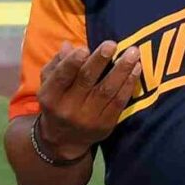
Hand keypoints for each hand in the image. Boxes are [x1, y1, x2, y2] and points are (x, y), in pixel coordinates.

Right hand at [34, 41, 142, 159]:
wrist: (64, 140)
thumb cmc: (57, 103)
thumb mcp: (48, 84)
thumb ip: (57, 64)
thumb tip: (69, 45)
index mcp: (50, 96)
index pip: (61, 78)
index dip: (72, 63)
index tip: (84, 48)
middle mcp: (69, 109)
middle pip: (86, 81)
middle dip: (100, 61)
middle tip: (112, 44)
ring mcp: (88, 118)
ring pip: (107, 90)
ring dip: (121, 70)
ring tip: (132, 53)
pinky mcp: (106, 125)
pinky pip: (119, 102)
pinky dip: (128, 84)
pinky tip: (136, 69)